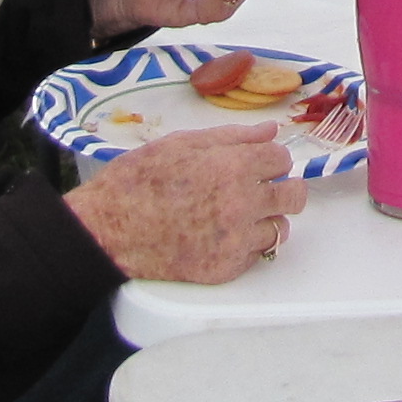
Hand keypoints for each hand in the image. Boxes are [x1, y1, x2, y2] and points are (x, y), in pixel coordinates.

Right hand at [65, 124, 306, 283]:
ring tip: (236, 214)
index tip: (258, 163)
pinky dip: (245, 245)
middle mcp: (242, 205)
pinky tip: (220, 234)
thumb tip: (270, 132)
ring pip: (279, 229)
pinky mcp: (225, 269)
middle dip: (283, 188)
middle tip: (264, 189)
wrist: (108, 230)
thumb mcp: (182, 144)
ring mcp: (235, 241)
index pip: (282, 159)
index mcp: (234, 168)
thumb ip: (233, 137)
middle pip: (294, 197)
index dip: (269, 159)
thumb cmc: (138, 181)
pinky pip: (255, 255)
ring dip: (265, 219)